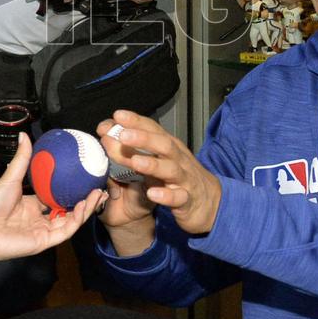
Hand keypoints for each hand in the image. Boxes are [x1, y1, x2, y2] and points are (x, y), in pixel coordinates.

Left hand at [0, 134, 103, 266]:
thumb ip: (21, 159)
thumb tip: (25, 135)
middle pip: (67, 211)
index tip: (85, 178)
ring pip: (70, 221)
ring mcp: (42, 231)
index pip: (56, 199)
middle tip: (98, 187)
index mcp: (32, 206)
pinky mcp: (43, 242)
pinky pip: (64, 231)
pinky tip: (83, 206)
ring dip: (85, 209)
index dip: (71, 190)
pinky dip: (75, 219)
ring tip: (97, 194)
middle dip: (84, 201)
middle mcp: (39, 219)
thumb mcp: (10, 178)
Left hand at [98, 110, 221, 235]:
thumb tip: (106, 136)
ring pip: (171, 169)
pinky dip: (166, 195)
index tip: (118, 115)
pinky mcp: (187, 201)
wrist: (211, 203)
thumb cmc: (180, 178)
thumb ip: (133, 150)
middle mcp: (177, 159)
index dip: (136, 122)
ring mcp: (184, 180)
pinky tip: (152, 193)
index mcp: (169, 147)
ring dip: (153, 165)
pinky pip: (178, 197)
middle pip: (162, 144)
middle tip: (122, 134)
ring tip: (135, 162)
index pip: (153, 129)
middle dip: (143, 138)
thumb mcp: (158, 161)